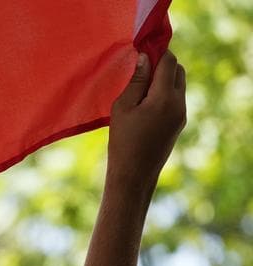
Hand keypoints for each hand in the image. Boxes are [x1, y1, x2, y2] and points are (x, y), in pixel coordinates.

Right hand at [108, 50, 186, 183]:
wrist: (134, 175)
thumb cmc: (122, 141)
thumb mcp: (122, 108)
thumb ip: (136, 81)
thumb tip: (145, 58)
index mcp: (164, 98)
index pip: (168, 62)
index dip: (156, 52)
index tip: (141, 50)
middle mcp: (179, 103)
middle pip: (178, 70)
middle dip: (162, 64)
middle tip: (140, 68)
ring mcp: (182, 114)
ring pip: (179, 84)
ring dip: (164, 78)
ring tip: (140, 87)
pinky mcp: (179, 123)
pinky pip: (176, 98)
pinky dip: (164, 92)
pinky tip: (145, 103)